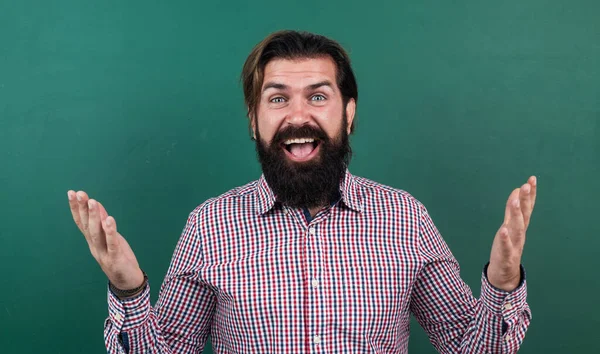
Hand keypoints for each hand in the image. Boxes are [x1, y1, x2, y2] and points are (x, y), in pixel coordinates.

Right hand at [67, 190, 143, 290]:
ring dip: (95, 217)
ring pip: (97, 233)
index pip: (81, 222)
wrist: (127, 282)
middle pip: (87, 226)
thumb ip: (103, 223)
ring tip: (94, 202)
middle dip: (83, 209)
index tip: (72, 193)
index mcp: (92, 241)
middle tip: (80, 193)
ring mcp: (103, 252)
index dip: (76, 208)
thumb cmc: (118, 257)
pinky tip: (110, 219)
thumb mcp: (110, 238)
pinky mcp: (115, 258)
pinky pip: (112, 243)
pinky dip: (110, 231)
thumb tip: (97, 204)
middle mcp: (94, 246)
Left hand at [487, 176, 536, 290]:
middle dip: (526, 200)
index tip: (533, 178)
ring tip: (515, 201)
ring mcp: (514, 244)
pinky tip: (504, 230)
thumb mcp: (509, 225)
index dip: (531, 194)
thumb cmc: (507, 246)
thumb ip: (512, 209)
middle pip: (524, 215)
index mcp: (520, 226)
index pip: (527, 207)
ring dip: (516, 214)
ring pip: (517, 228)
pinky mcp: (506, 255)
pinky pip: (506, 246)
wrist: (504, 273)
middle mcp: (519, 233)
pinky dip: (506, 238)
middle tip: (527, 184)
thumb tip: (517, 189)